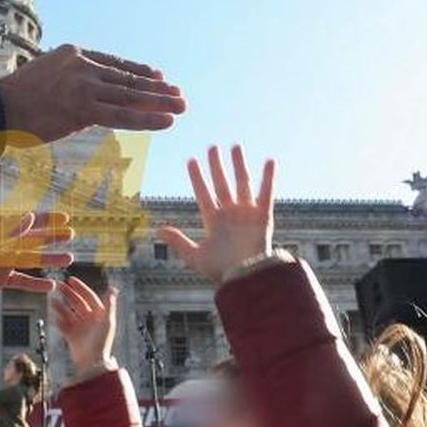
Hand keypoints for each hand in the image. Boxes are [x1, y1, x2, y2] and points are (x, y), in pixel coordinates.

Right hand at [0, 44, 185, 142]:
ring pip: (129, 94)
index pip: (115, 63)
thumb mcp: (48, 77)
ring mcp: (83, 85)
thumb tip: (96, 103)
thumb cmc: (18, 99)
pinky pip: (121, 115)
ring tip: (181, 106)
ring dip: (159, 101)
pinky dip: (146, 118)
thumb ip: (75, 83)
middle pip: (127, 77)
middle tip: (179, 94)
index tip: (159, 77)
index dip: (140, 72)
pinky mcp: (82, 108)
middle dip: (156, 88)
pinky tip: (165, 121)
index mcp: (74, 53)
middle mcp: (82, 65)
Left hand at [0, 212, 73, 303]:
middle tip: (71, 235)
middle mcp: (3, 246)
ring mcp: (3, 263)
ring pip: (31, 261)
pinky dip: (35, 284)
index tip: (63, 218)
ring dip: (49, 260)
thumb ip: (8, 232)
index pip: (26, 223)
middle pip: (32, 240)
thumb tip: (29, 217)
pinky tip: (50, 286)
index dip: (45, 220)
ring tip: (68, 259)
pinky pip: (21, 281)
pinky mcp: (0, 280)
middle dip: (51, 237)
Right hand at [51, 277, 117, 375]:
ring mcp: (80, 327)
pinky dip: (58, 321)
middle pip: (77, 302)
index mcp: (99, 314)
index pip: (89, 296)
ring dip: (60, 306)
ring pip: (68, 313)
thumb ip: (110, 305)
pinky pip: (63, 325)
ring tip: (52, 300)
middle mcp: (89, 319)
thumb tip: (113, 288)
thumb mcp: (107, 322)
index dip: (80, 288)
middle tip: (57, 285)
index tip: (70, 280)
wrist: (92, 362)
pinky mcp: (71, 336)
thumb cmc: (102, 342)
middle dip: (68, 294)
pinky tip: (53, 316)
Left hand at [157, 145, 275, 284]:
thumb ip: (178, 241)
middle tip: (212, 147)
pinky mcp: (263, 217)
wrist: (246, 279)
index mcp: (214, 221)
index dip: (197, 178)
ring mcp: (246, 214)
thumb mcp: (195, 256)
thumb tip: (157, 230)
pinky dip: (269, 178)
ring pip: (242, 183)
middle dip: (216, 166)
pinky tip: (269, 161)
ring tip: (235, 146)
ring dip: (238, 165)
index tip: (191, 161)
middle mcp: (230, 214)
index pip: (203, 193)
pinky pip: (266, 194)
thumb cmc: (222, 271)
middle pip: (222, 184)